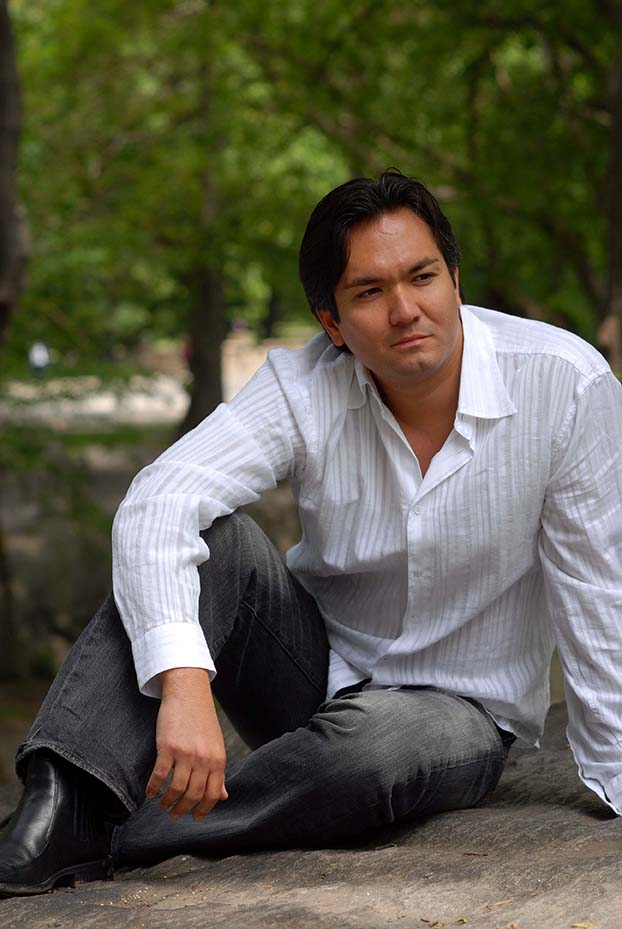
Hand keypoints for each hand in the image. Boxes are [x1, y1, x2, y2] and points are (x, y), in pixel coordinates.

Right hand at [146, 667, 227, 819]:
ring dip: (167, 802)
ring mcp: (185, 753)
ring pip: (176, 789)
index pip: (213, 794)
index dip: (204, 810)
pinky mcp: (167, 747)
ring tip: (162, 805)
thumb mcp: (216, 746)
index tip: (195, 817)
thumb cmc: (202, 720)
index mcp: (218, 760)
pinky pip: (159, 775)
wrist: (189, 692)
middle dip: (182, 809)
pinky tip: (150, 792)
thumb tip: (223, 796)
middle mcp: (204, 759)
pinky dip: (153, 788)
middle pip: (193, 795)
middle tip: (174, 814)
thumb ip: (218, 772)